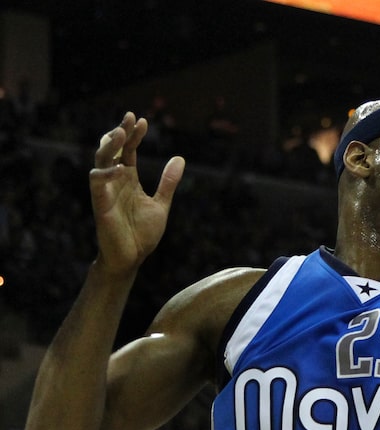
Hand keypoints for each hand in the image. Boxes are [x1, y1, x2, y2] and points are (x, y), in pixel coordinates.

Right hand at [89, 111, 185, 275]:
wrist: (132, 258)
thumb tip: (180, 158)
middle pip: (113, 149)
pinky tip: (121, 167)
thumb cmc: (142, 233)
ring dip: (110, 146)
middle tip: (130, 118)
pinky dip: (106, 173)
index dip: (134, 135)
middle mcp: (115, 181)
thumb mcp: (161, 204)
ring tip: (121, 133)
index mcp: (128, 179)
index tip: (143, 121)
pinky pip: (97, 183)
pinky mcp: (100, 204)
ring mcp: (106, 191)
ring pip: (101, 160)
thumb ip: (168, 182)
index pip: (128, 151)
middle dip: (120, 132)